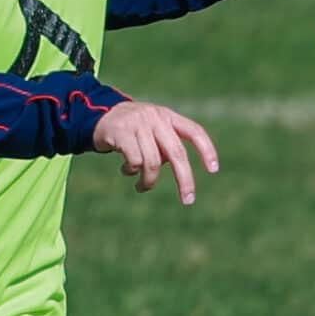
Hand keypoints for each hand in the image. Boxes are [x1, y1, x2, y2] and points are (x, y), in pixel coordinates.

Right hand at [90, 100, 218, 204]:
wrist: (100, 115)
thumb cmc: (133, 130)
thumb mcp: (153, 131)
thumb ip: (168, 146)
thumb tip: (181, 174)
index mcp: (168, 117)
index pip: (194, 131)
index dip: (206, 150)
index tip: (214, 170)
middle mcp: (156, 118)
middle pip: (176, 153)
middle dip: (184, 179)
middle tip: (188, 200)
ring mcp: (138, 123)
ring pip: (153, 162)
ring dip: (149, 181)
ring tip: (142, 186)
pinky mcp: (122, 132)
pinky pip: (134, 160)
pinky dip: (132, 171)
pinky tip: (126, 169)